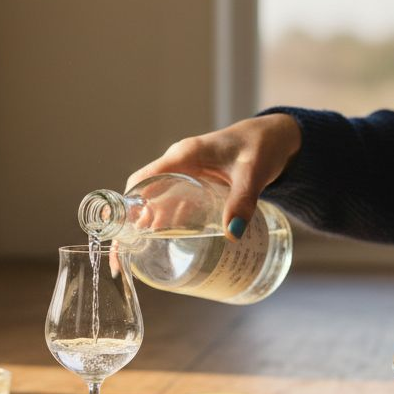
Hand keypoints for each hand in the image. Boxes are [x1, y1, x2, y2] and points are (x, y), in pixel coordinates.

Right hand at [125, 113, 301, 239]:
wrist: (274, 136)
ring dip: (146, 226)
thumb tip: (233, 234)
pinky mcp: (195, 183)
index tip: (119, 232)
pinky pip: (172, 203)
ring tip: (139, 257)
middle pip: (143, 194)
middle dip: (131, 224)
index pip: (143, 179)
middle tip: (125, 256)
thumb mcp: (253, 173)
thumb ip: (243, 201)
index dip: (127, 205)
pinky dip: (165, 222)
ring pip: (156, 201)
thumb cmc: (261, 147)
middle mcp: (178, 163)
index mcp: (184, 155)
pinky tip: (166, 243)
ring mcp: (185, 173)